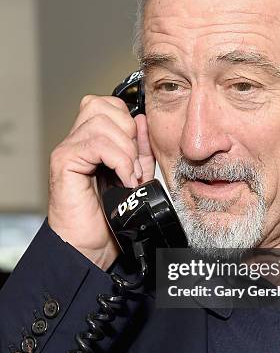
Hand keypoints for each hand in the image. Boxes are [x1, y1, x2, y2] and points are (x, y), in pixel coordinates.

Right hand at [48, 95, 155, 269]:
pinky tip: (123, 179)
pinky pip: (97, 144)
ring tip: (129, 176)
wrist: (89, 247)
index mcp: (92, 140)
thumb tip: (143, 120)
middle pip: (105, 106)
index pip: (111, 105)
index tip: (138, 155)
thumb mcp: (134, 177)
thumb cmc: (107, 217)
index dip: (131, 123)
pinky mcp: (64, 160)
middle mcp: (76, 139)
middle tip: (133, 166)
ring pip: (102, 122)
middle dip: (129, 133)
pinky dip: (119, 160)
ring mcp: (68, 148)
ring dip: (125, 150)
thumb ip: (140, 149)